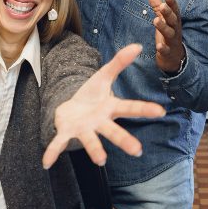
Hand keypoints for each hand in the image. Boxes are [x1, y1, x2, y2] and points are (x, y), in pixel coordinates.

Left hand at [42, 44, 165, 167]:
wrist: (70, 109)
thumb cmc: (91, 95)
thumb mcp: (103, 76)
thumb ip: (119, 62)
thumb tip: (137, 45)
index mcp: (110, 108)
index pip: (130, 107)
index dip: (145, 109)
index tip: (161, 112)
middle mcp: (100, 123)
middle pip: (113, 131)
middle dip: (124, 140)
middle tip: (137, 151)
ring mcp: (84, 130)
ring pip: (91, 140)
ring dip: (95, 150)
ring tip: (101, 161)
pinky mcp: (66, 133)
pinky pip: (59, 143)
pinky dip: (53, 152)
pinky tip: (46, 163)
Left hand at [148, 0, 184, 72]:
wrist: (174, 58)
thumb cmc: (168, 35)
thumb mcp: (163, 19)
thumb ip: (157, 6)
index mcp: (174, 21)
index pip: (174, 10)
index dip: (172, 3)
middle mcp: (175, 30)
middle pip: (173, 20)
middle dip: (168, 13)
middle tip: (162, 6)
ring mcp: (172, 42)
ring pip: (169, 34)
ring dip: (163, 27)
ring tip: (156, 21)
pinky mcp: (168, 53)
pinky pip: (166, 50)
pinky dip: (163, 48)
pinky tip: (159, 46)